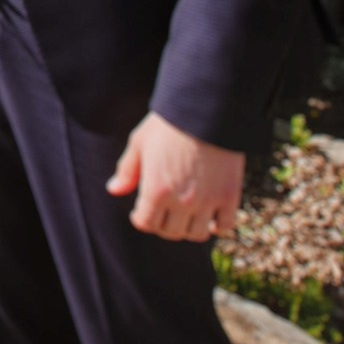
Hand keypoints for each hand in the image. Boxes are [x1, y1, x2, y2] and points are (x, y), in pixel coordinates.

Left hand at [106, 111, 243, 241]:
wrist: (207, 110)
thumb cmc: (169, 123)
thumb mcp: (140, 142)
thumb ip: (127, 170)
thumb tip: (113, 189)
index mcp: (156, 190)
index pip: (146, 223)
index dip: (141, 218)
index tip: (143, 211)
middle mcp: (182, 201)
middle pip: (171, 232)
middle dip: (163, 223)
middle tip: (164, 211)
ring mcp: (208, 201)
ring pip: (197, 234)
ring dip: (189, 227)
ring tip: (186, 215)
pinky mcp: (230, 196)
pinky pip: (225, 226)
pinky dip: (217, 226)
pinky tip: (211, 217)